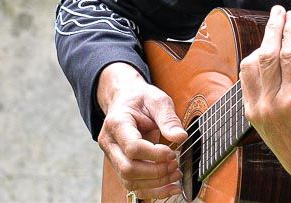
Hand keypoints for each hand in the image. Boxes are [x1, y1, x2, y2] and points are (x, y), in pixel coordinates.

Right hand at [96, 63, 188, 198]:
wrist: (126, 100)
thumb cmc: (141, 99)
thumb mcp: (157, 100)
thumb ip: (168, 118)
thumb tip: (180, 138)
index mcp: (117, 123)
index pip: (132, 147)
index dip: (154, 154)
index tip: (172, 152)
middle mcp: (109, 143)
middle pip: (128, 169)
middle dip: (156, 171)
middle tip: (175, 164)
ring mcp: (112, 157)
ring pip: (129, 181)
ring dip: (156, 183)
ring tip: (176, 174)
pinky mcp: (120, 166)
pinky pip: (133, 186)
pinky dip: (153, 191)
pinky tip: (170, 188)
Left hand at [239, 6, 290, 198]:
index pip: (288, 54)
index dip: (290, 30)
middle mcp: (272, 104)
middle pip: (266, 55)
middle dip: (273, 28)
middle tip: (280, 12)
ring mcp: (257, 109)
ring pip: (250, 65)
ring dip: (262, 44)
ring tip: (275, 32)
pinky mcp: (250, 113)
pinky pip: (245, 79)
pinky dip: (254, 62)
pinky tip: (265, 53)